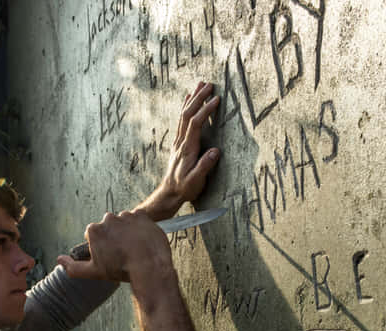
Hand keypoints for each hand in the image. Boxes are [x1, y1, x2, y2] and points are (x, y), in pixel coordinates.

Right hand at [56, 210, 172, 283]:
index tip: (110, 255)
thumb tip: (59, 260)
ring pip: (124, 222)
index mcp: (94, 230)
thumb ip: (73, 267)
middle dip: (113, 236)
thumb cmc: (120, 269)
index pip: (94, 235)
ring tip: (134, 247)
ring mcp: (126, 215)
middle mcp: (108, 218)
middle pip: (109, 226)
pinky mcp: (142, 215)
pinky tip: (143, 240)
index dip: (102, 246)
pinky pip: (138, 219)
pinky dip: (140, 227)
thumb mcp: (93, 272)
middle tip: (123, 252)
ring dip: (127, 230)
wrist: (149, 266)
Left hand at [138, 82, 221, 220]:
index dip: (205, 110)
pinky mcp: (179, 142)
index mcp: (187, 148)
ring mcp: (178, 141)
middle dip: (199, 98)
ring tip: (200, 84)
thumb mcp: (195, 181)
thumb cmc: (184, 188)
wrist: (169, 192)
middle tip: (209, 84)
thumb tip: (216, 151)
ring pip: (183, 114)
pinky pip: (182, 120)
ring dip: (192, 98)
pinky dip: (186, 107)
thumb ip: (205, 166)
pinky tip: (188, 99)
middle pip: (188, 114)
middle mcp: (181, 141)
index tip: (216, 99)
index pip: (195, 123)